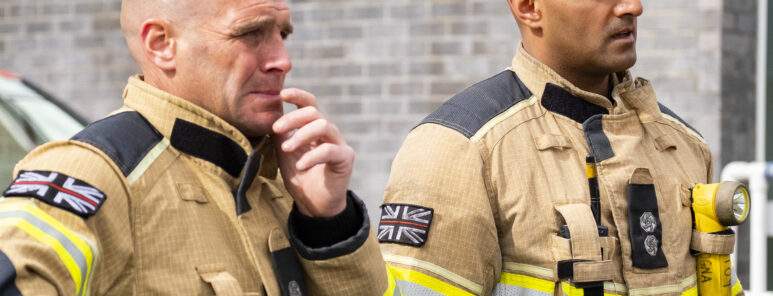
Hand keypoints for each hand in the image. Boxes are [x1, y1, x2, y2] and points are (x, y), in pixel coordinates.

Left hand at [272, 88, 353, 217]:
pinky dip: (311, 156)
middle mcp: (329, 132)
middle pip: (314, 112)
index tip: (282, 94)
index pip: (310, 104)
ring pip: (324, 126)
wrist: (313, 204)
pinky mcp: (345, 159)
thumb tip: (269, 114)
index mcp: (314, 128)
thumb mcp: (284, 152)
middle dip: (292, 119)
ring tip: (286, 149)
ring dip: (301, 135)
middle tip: (276, 130)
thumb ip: (280, 134)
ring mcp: (339, 144)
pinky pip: (329, 150)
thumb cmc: (300, 176)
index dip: (298, 95)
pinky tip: (300, 166)